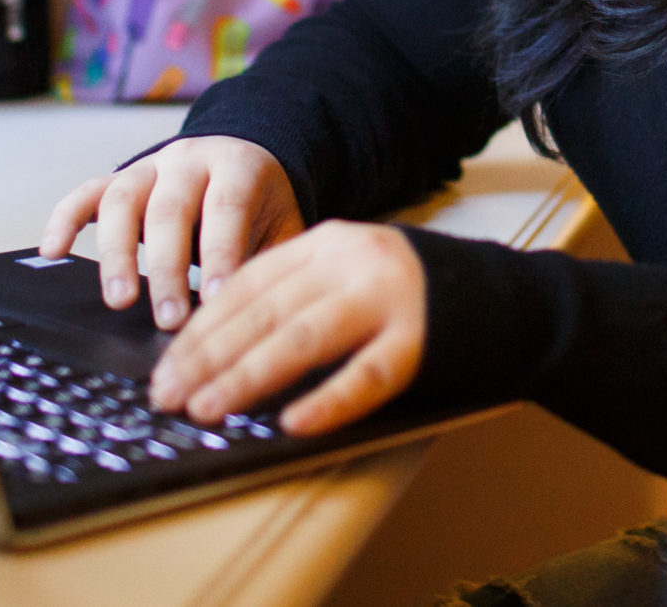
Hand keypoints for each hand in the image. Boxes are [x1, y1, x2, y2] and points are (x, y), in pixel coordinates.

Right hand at [38, 135, 304, 329]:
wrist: (246, 153)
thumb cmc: (264, 203)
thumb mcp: (284, 223)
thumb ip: (273, 259)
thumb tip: (267, 313)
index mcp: (238, 167)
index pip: (226, 209)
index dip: (219, 254)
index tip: (215, 301)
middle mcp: (189, 160)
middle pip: (170, 209)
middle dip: (167, 268)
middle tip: (169, 319)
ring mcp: (150, 167)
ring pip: (123, 199)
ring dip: (117, 252)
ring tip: (119, 302)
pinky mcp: (121, 179)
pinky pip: (86, 193)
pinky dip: (65, 218)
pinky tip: (53, 250)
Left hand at [146, 220, 425, 436]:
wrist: (502, 299)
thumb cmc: (408, 298)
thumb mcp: (347, 276)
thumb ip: (295, 297)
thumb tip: (214, 351)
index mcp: (329, 243)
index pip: (248, 285)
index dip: (201, 328)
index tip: (165, 366)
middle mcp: (355, 263)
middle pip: (266, 311)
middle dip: (208, 356)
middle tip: (168, 395)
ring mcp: (390, 299)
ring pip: (304, 338)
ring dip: (247, 376)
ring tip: (208, 407)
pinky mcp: (421, 340)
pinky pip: (367, 374)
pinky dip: (327, 400)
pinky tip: (294, 422)